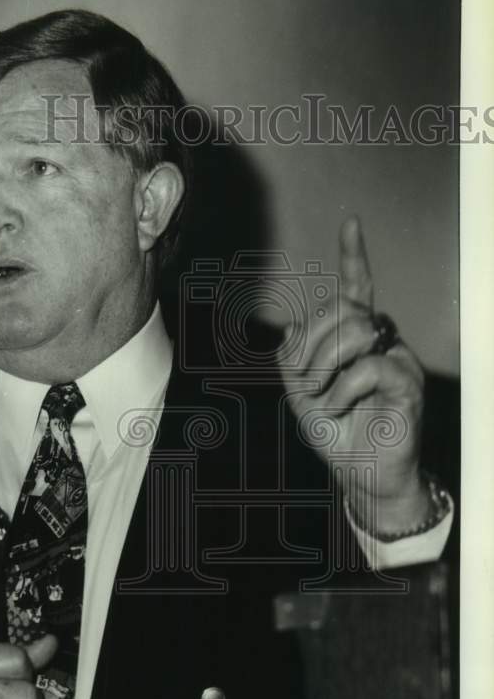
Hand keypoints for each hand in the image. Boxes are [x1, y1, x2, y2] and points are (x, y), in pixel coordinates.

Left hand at [279, 215, 428, 534]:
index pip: (356, 288)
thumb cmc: (337, 432)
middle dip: (310, 343)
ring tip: (318, 395)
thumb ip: (292, 360)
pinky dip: (340, 391)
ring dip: (322, 365)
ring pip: (355, 330)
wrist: (362, 474)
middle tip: (304, 383)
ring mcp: (396, 358)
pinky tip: (336, 408)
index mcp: (354, 337)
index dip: (354, 256)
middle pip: (342, 309)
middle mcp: (379, 339)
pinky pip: (368, 368)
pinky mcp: (407, 383)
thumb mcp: (301, 394)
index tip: (350, 223)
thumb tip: (290, 331)